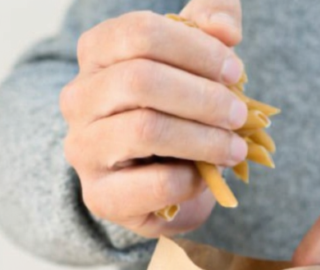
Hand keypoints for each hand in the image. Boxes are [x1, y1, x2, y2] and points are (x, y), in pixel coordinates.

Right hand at [60, 0, 246, 236]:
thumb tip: (225, 28)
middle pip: (140, 80)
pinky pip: (156, 183)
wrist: (159, 183)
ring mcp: (84, 149)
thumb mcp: (195, 58)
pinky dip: (192, 179)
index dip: (196, 49)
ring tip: (235, 147)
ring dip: (204, 138)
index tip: (235, 71)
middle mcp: (79, 98)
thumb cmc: (177, 111)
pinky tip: (206, 177)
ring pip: (145, 129)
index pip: (140, 33)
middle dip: (203, 97)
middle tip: (240, 114)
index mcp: (97, 53)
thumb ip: (210, 23)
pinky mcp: (101, 196)